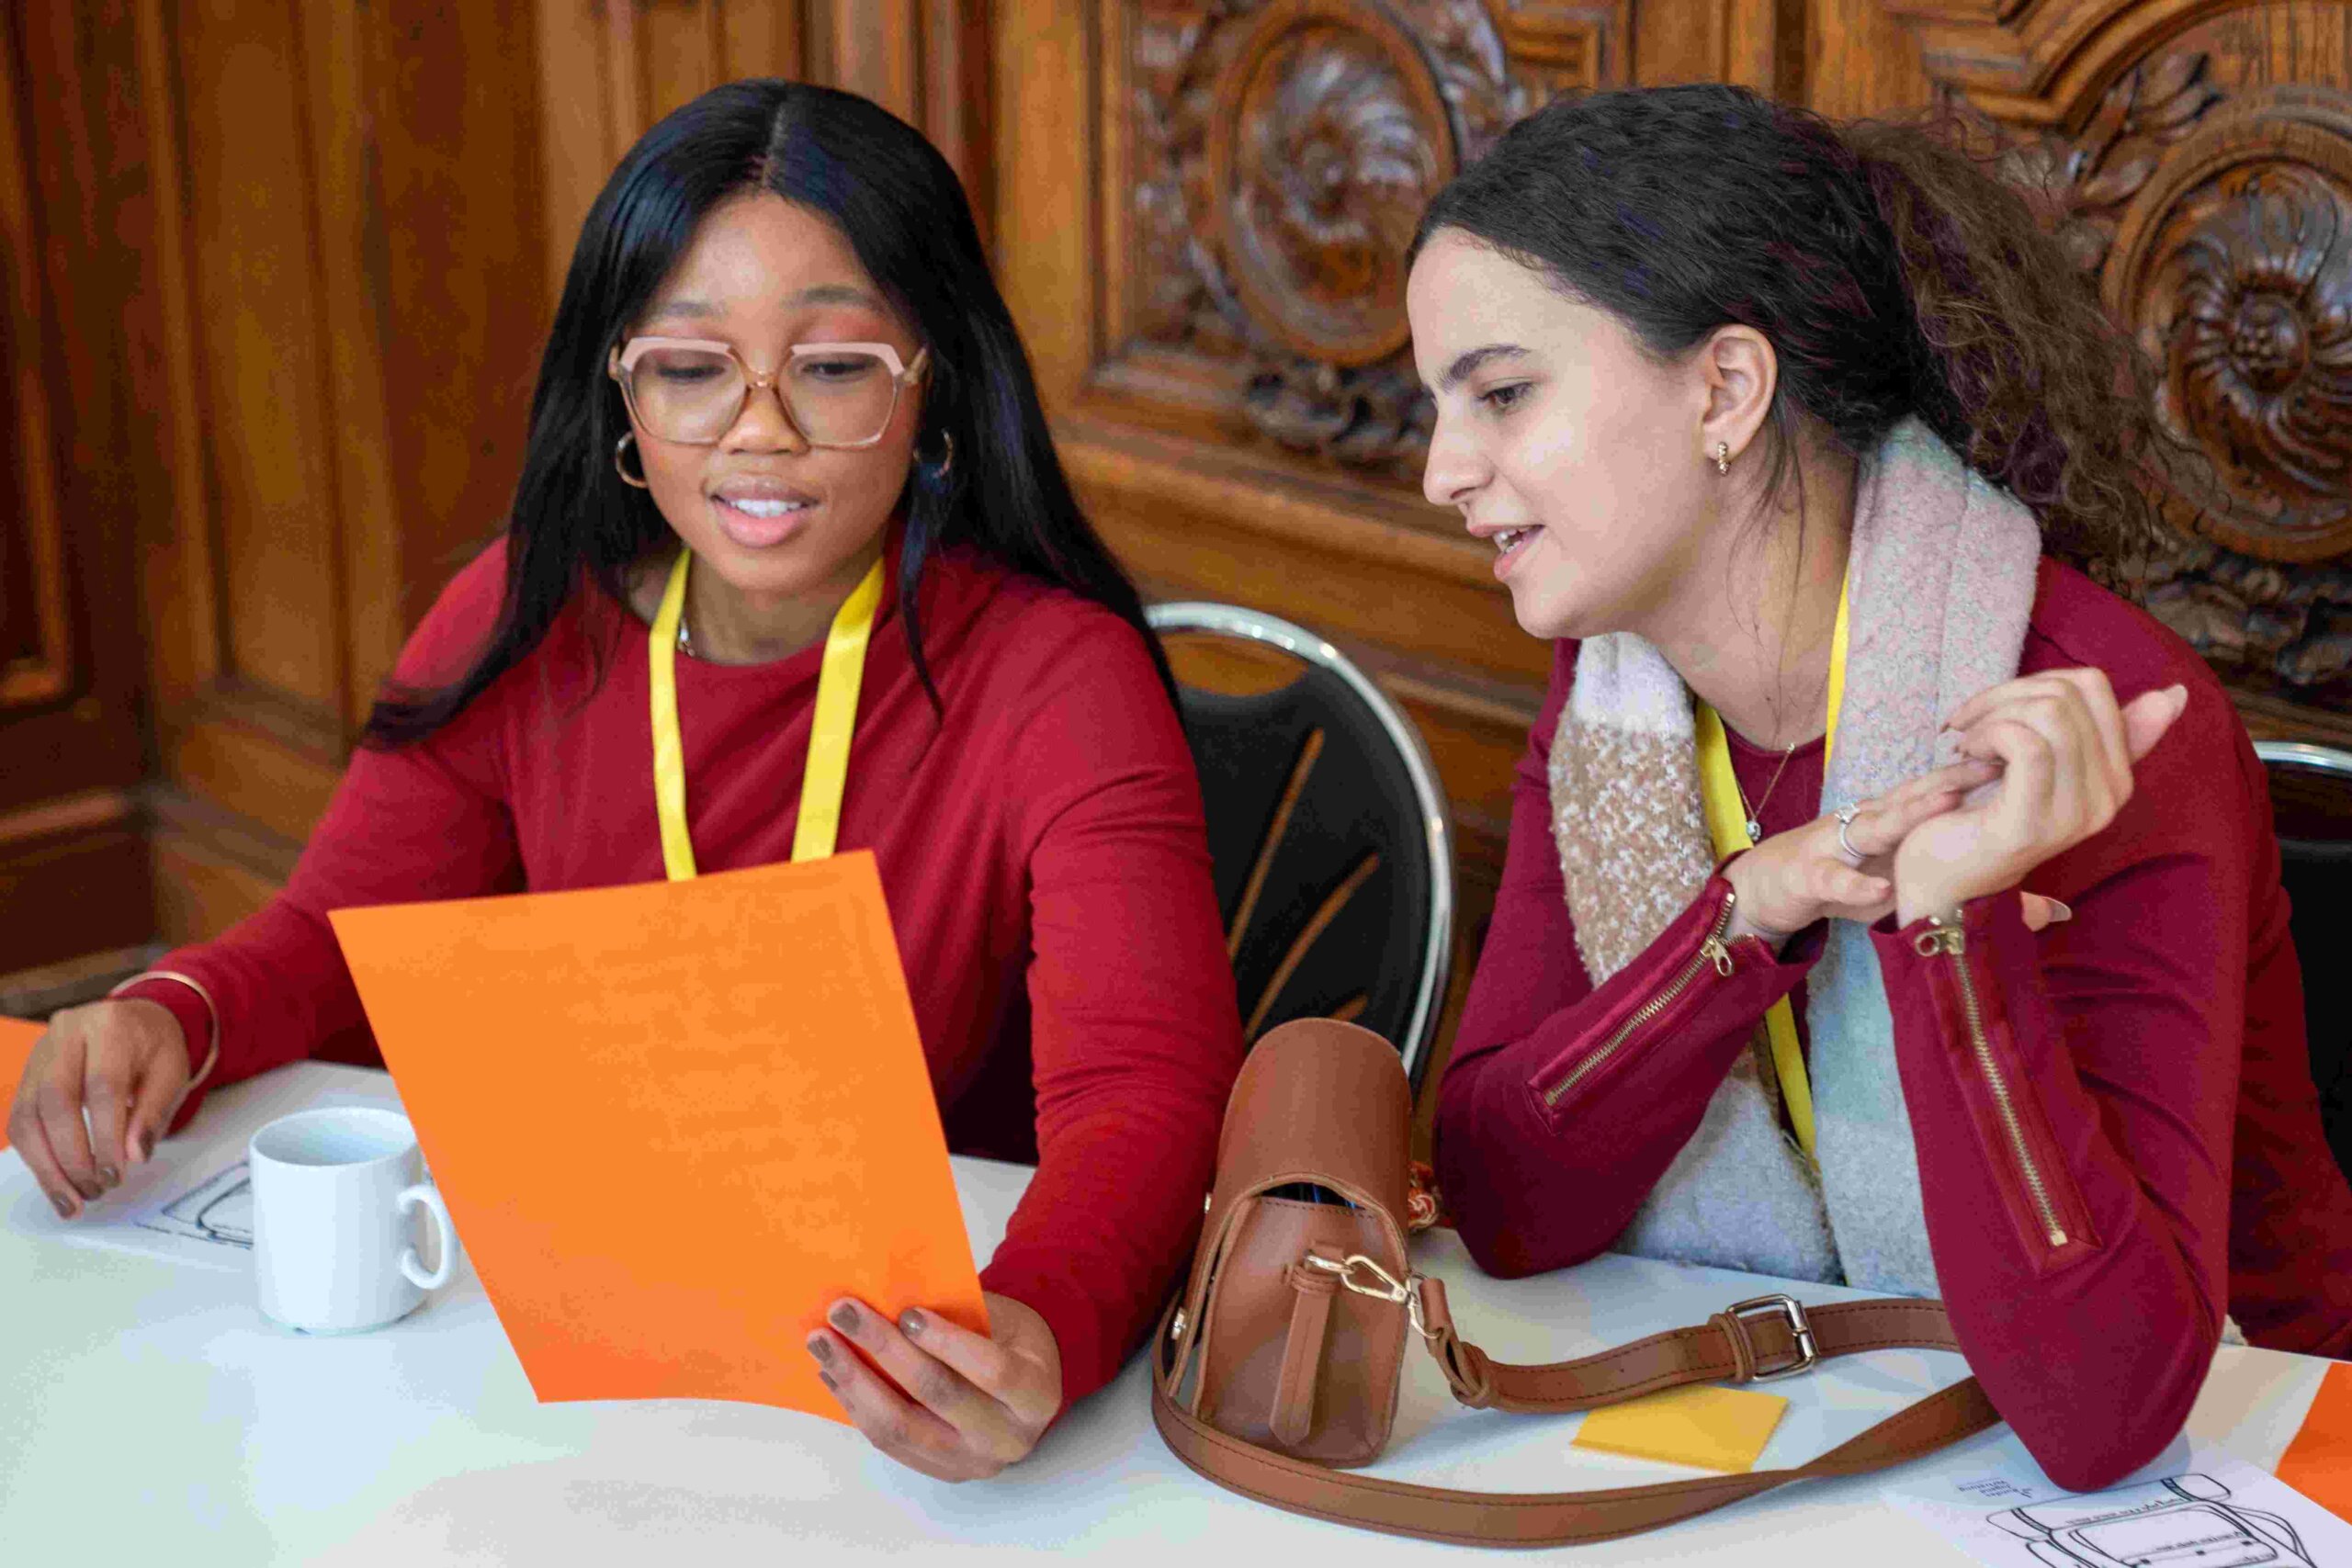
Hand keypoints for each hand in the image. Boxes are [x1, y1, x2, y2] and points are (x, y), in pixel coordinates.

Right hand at [7, 999, 192, 1218]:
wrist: (134, 1023)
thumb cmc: (154, 1051)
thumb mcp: (171, 1074)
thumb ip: (154, 1112)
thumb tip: (134, 1155)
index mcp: (109, 1026)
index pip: (102, 1085)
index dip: (105, 1135)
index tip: (114, 1174)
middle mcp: (65, 1033)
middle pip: (55, 1099)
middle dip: (72, 1155)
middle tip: (95, 1190)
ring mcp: (39, 1054)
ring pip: (27, 1114)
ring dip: (46, 1165)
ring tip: (72, 1200)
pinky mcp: (26, 1075)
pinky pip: (19, 1120)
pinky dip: (36, 1157)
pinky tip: (56, 1183)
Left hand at [808, 1290, 1061, 1480]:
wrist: (1026, 1389)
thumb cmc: (1012, 1341)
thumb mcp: (1005, 1318)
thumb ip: (961, 1313)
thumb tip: (892, 1297)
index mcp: (1036, 1395)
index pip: (992, 1371)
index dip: (948, 1342)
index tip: (907, 1313)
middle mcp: (1008, 1439)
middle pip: (938, 1396)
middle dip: (884, 1350)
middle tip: (843, 1313)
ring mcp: (970, 1463)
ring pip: (901, 1428)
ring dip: (854, 1382)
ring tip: (823, 1344)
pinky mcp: (938, 1471)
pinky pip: (888, 1442)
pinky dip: (856, 1405)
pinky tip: (833, 1373)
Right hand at [1721, 758, 1998, 945]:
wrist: (1765, 887)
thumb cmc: (1842, 876)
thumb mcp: (1902, 877)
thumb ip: (1964, 884)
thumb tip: (2051, 910)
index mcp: (1887, 818)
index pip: (1935, 789)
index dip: (1975, 774)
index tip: (2021, 757)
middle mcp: (1862, 822)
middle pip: (1910, 796)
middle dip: (1952, 780)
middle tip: (1994, 762)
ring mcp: (1833, 846)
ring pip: (1872, 827)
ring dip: (1908, 816)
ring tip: (1944, 805)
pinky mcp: (1807, 877)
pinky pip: (1833, 880)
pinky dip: (1856, 884)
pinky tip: (1880, 888)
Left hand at [1894, 671, 2187, 924]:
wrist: (1945, 880)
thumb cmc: (1985, 813)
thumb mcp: (2046, 762)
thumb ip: (2097, 731)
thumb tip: (2175, 695)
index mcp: (2116, 774)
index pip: (2093, 685)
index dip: (2034, 681)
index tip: (1997, 708)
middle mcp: (2109, 796)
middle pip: (2066, 694)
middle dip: (2005, 694)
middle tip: (1970, 724)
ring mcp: (2076, 814)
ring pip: (2050, 713)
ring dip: (1992, 714)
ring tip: (1968, 742)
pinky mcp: (2034, 824)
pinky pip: (2026, 745)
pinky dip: (1987, 734)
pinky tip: (1967, 754)